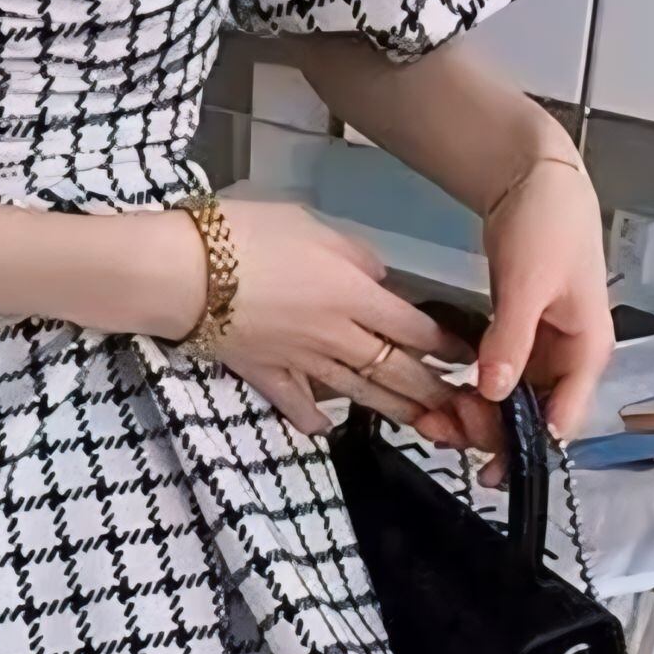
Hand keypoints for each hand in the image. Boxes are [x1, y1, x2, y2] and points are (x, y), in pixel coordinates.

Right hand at [186, 199, 484, 447]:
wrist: (185, 273)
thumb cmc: (248, 235)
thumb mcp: (312, 225)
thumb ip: (354, 255)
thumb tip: (378, 278)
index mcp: (353, 295)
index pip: (414, 327)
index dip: (445, 345)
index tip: (467, 356)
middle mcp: (336, 336)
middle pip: (395, 369)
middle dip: (432, 391)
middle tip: (461, 410)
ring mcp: (300, 361)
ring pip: (358, 392)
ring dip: (393, 410)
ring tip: (423, 426)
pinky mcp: (264, 373)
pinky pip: (296, 402)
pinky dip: (313, 418)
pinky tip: (326, 428)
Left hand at [472, 149, 613, 465]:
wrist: (533, 176)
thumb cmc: (549, 221)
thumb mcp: (530, 281)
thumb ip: (512, 338)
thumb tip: (495, 391)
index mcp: (588, 350)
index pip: (564, 418)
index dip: (526, 445)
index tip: (486, 459)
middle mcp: (569, 357)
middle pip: (534, 417)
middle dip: (492, 433)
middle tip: (444, 432)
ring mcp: (542, 348)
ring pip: (512, 401)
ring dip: (477, 417)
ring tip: (435, 422)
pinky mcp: (517, 334)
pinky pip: (496, 376)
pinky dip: (472, 390)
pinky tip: (444, 398)